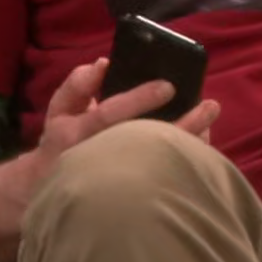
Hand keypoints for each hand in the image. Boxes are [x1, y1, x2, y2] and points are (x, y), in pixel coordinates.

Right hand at [14, 58, 221, 197]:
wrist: (49, 188)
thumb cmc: (61, 142)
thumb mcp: (60, 110)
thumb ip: (79, 85)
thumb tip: (104, 64)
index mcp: (77, 133)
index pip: (110, 114)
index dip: (138, 99)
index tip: (168, 86)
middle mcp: (97, 158)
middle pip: (145, 143)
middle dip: (181, 125)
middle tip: (209, 107)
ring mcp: (115, 181)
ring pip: (160, 165)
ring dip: (190, 145)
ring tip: (212, 123)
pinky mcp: (130, 197)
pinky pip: (164, 180)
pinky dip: (185, 162)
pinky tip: (202, 145)